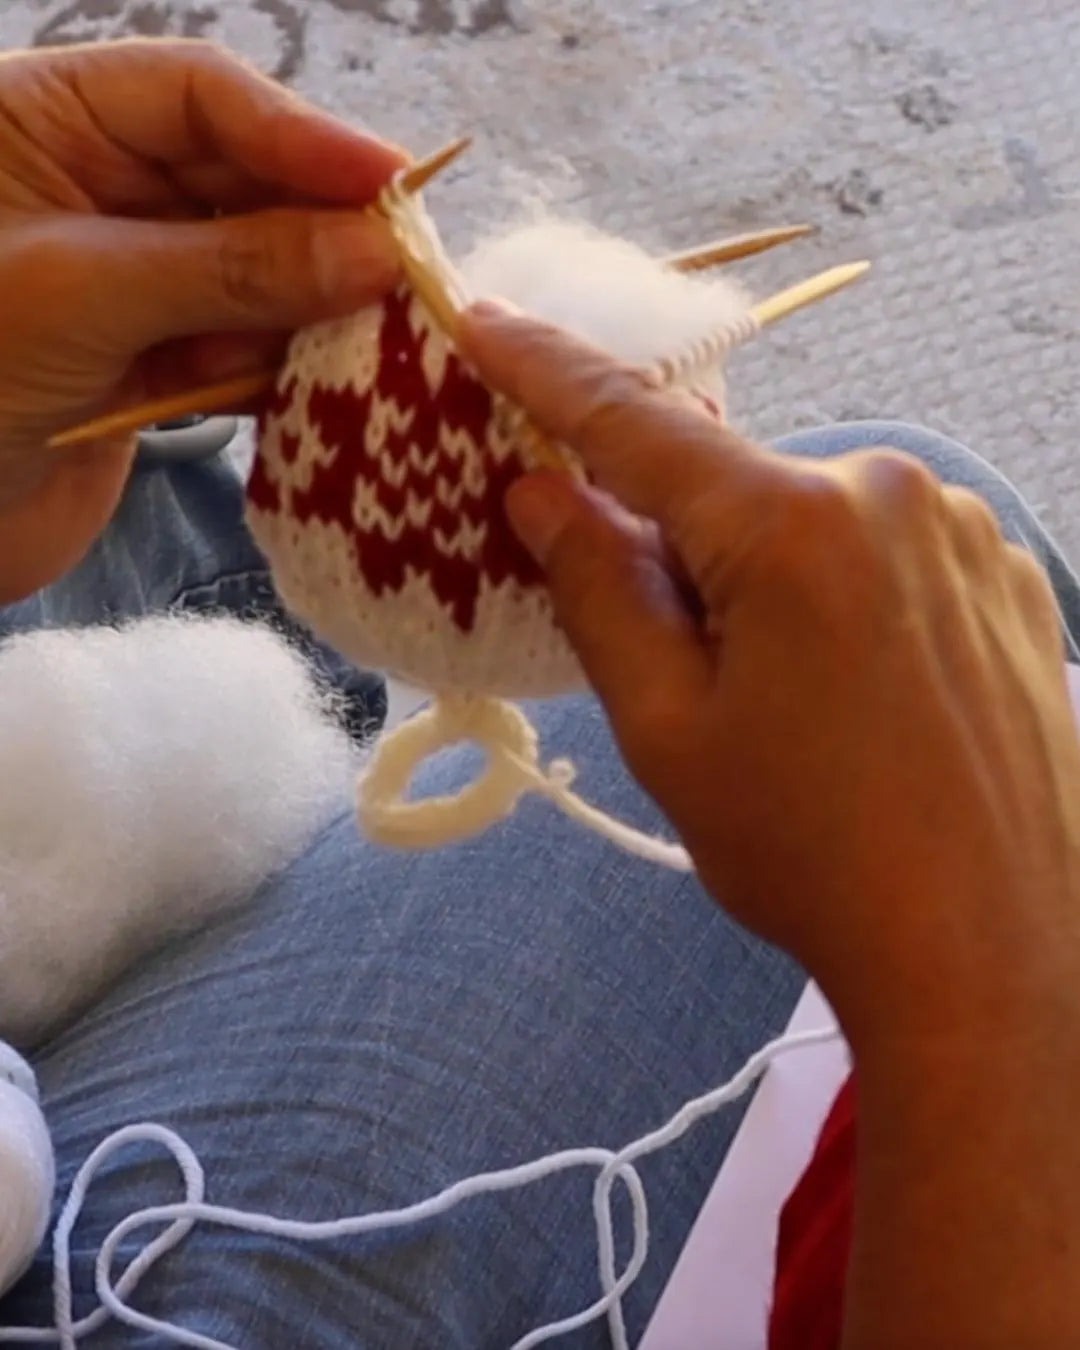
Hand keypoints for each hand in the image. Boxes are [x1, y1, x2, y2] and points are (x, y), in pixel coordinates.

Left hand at [0, 39, 405, 602]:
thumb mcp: (86, 297)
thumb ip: (234, 268)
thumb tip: (373, 250)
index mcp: (47, 122)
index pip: (198, 95)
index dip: (300, 133)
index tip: (390, 182)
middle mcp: (96, 186)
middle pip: (243, 180)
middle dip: (316, 230)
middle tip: (400, 271)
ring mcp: (130, 276)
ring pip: (255, 269)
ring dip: (304, 308)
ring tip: (359, 343)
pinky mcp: (153, 356)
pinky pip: (242, 342)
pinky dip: (274, 366)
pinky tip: (308, 387)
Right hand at [461, 303, 1079, 1052]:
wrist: (1002, 951)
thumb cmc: (812, 854)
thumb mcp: (669, 732)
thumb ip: (600, 591)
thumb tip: (542, 492)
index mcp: (788, 526)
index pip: (636, 425)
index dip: (548, 373)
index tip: (484, 321)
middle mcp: (888, 492)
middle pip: (732, 490)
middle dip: (684, 551)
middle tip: (689, 673)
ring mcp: (964, 528)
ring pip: (812, 523)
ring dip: (769, 582)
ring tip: (798, 712)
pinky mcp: (1011, 574)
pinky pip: (888, 552)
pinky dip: (845, 597)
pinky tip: (867, 699)